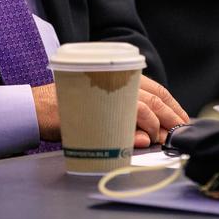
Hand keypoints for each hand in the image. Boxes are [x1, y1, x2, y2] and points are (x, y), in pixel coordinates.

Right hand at [33, 76, 190, 147]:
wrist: (36, 109)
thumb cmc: (68, 109)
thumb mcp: (99, 108)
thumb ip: (124, 118)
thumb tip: (148, 136)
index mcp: (117, 78)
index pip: (155, 88)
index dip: (172, 104)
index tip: (182, 119)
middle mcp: (114, 81)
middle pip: (153, 97)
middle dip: (171, 117)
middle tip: (179, 132)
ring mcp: (105, 93)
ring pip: (142, 106)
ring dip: (156, 125)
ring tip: (162, 137)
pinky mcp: (96, 109)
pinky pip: (122, 119)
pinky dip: (135, 131)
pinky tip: (143, 140)